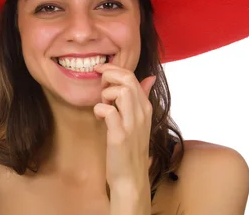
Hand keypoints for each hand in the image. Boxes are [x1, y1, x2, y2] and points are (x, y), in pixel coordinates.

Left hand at [92, 63, 155, 193]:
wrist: (131, 178)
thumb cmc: (130, 148)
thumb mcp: (139, 121)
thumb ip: (142, 98)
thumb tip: (149, 78)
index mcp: (146, 108)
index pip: (133, 76)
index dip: (114, 70)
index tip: (101, 72)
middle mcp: (142, 113)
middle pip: (128, 79)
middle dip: (109, 76)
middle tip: (101, 88)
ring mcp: (132, 124)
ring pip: (121, 91)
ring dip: (106, 93)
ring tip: (103, 105)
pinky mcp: (120, 136)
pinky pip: (109, 111)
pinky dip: (100, 109)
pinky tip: (99, 117)